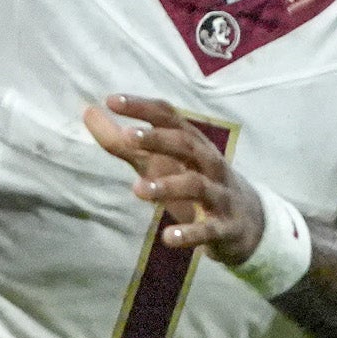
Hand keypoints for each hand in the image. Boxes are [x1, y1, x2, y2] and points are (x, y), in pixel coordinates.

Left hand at [83, 96, 261, 261]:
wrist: (248, 224)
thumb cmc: (195, 185)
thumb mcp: (160, 164)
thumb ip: (125, 144)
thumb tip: (88, 112)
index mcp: (192, 144)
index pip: (170, 118)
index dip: (143, 108)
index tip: (111, 100)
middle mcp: (209, 163)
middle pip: (186, 145)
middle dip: (159, 139)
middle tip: (128, 136)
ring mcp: (220, 195)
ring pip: (197, 185)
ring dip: (168, 186)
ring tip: (138, 190)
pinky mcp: (225, 227)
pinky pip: (208, 229)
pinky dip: (190, 233)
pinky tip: (168, 238)